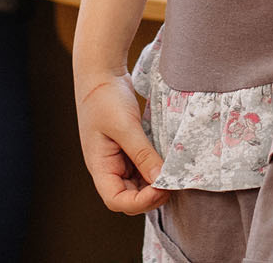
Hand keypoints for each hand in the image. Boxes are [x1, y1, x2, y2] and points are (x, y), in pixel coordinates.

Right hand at [75, 72, 166, 214]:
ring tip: (173, 174)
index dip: (140, 202)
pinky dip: (154, 170)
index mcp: (99, 166)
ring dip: (154, 184)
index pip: (117, 200)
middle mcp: (107, 167)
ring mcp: (117, 158)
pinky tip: (167, 163)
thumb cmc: (105, 97)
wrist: (100, 71)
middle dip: (151, 195)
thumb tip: (161, 180)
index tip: (161, 187)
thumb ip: (143, 154)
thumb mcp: (126, 126)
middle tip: (173, 182)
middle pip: (129, 197)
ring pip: (138, 184)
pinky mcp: (127, 148)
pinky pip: (142, 168)